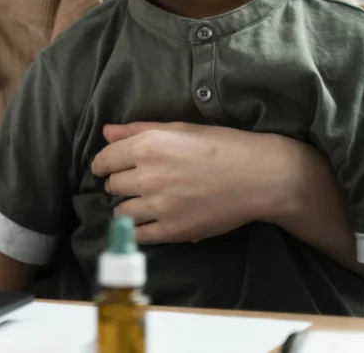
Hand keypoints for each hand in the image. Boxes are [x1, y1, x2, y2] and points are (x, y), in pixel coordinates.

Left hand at [90, 121, 313, 243]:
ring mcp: (159, 206)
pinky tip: (148, 221)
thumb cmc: (221, 145)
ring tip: (143, 202)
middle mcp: (148, 176)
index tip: (107, 168)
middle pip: (112, 185)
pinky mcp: (173, 230)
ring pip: (121, 211)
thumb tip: (106, 132)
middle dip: (118, 183)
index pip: (105, 160)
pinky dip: (138, 229)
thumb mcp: (179, 129)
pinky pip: (140, 235)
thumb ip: (138, 130)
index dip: (103, 164)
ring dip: (127, 207)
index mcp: (147, 146)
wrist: (260, 176)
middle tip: (133, 182)